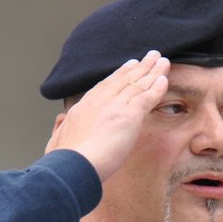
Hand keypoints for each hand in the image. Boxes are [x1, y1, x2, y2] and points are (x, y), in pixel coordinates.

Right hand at [44, 51, 169, 181]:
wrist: (70, 166)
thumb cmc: (62, 159)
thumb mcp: (58, 137)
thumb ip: (62, 127)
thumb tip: (60, 121)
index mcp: (84, 105)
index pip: (106, 85)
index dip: (120, 74)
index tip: (130, 65)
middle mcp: (100, 101)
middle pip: (124, 79)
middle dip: (139, 67)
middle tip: (151, 56)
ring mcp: (115, 106)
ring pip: (137, 84)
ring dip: (152, 71)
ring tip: (162, 61)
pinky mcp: (129, 116)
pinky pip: (146, 97)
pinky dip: (157, 87)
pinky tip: (164, 79)